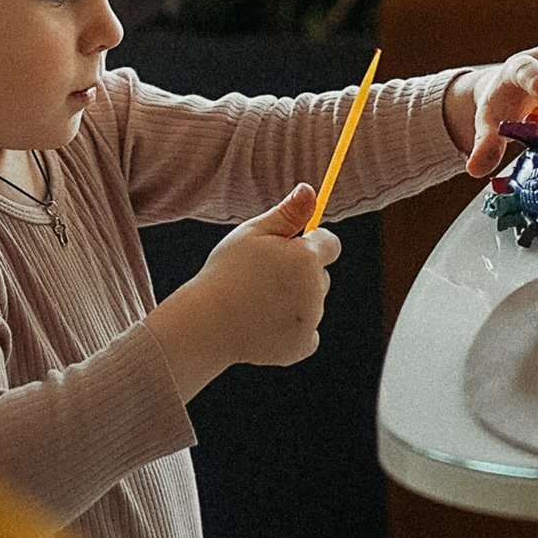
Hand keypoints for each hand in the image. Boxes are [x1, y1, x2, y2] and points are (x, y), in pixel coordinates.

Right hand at [145, 183, 340, 396]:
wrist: (207, 324)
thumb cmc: (226, 273)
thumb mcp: (253, 233)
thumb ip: (288, 213)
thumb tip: (311, 190)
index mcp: (307, 258)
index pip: (330, 244)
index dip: (312, 243)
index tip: (288, 248)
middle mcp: (316, 290)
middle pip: (321, 275)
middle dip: (300, 274)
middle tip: (263, 278)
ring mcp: (311, 320)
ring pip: (313, 304)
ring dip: (295, 301)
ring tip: (257, 302)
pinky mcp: (302, 347)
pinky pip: (307, 332)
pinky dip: (291, 329)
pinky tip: (265, 323)